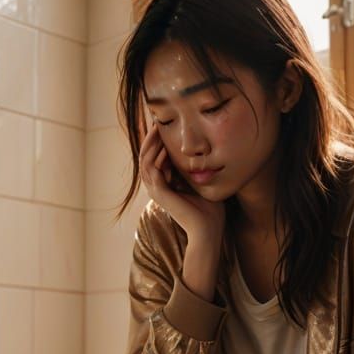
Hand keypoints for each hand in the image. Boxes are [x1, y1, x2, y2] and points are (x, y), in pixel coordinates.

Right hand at [139, 121, 225, 244]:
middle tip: (157, 121)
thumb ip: (196, 170)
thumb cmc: (209, 211)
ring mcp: (156, 191)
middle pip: (145, 156)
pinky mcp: (160, 193)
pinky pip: (152, 169)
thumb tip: (202, 153)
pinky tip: (165, 145)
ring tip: (158, 128)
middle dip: (150, 138)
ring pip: (145, 160)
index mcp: (164, 185)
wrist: (208, 232)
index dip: (157, 142)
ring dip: (151, 143)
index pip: (154, 158)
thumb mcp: (201, 184)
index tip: (165, 125)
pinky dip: (157, 156)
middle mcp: (156, 187)